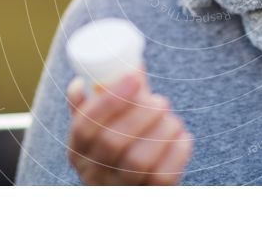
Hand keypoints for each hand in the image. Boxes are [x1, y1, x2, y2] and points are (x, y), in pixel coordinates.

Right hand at [66, 70, 193, 184]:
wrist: (134, 193)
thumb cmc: (119, 150)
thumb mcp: (103, 127)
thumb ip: (110, 97)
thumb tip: (129, 62)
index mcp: (78, 150)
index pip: (85, 125)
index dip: (110, 99)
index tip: (135, 77)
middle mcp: (93, 174)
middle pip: (112, 143)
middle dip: (141, 114)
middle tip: (161, 100)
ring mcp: (120, 191)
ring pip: (138, 161)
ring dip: (161, 131)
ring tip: (172, 118)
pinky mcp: (149, 198)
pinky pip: (163, 178)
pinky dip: (177, 152)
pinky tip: (182, 137)